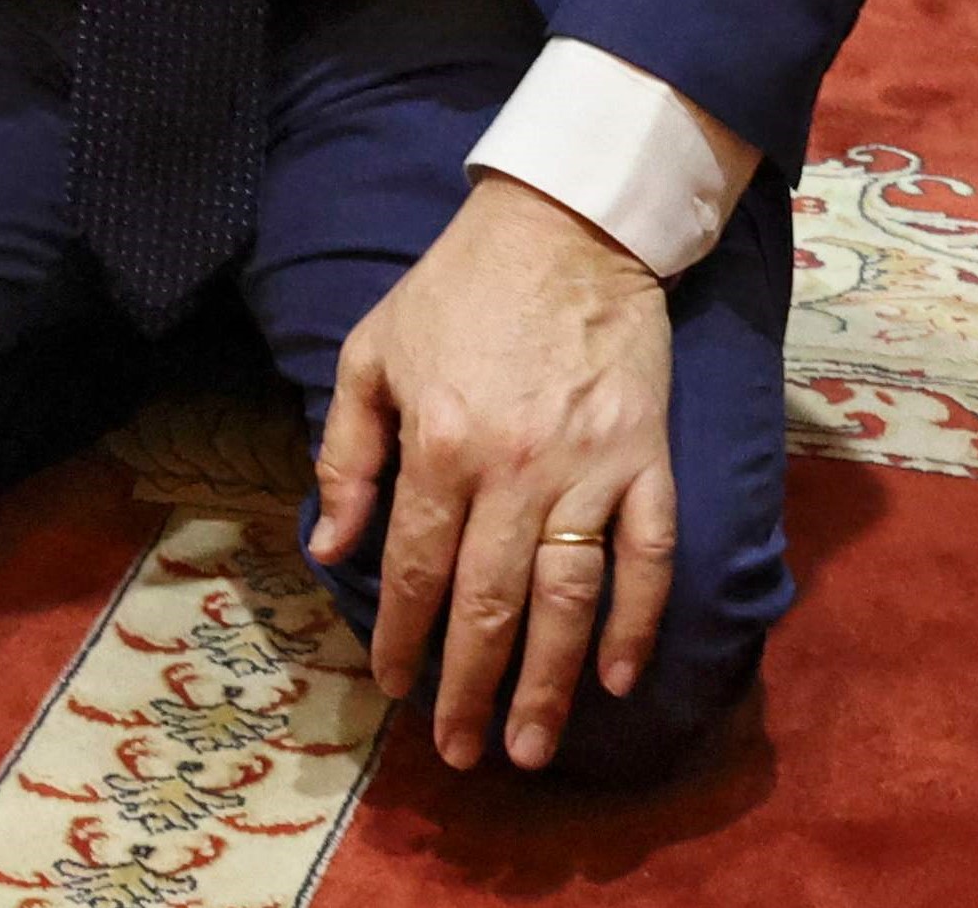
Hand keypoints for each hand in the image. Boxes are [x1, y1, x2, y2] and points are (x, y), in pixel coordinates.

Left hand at [309, 174, 678, 772]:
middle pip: (490, 605)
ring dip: (550, 683)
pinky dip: (637, 621)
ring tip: (532, 748)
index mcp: (442, 444)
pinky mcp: (646, 456)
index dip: (402, 639)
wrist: (566, 224)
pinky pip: (648, 555)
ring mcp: (590, 468)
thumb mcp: (373, 352)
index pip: (416, 570)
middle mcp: (515, 470)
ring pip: (569, 599)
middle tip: (459, 753)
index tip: (394, 688)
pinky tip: (616, 677)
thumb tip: (330, 546)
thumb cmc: (458, 287)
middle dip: (470, 689)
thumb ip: (347, 453)